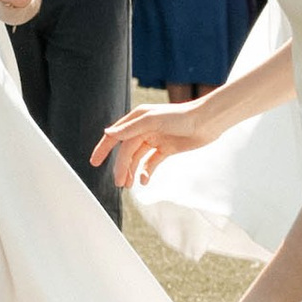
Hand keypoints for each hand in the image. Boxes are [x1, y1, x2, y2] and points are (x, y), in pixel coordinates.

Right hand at [96, 94, 211, 191]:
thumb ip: (130, 129)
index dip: (103, 148)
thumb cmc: (181, 116)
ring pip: (138, 158)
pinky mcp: (166, 149)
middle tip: (119, 183)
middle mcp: (144, 129)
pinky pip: (151, 162)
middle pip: (127, 151)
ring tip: (128, 185)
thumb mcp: (153, 121)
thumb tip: (108, 134)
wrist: (207, 122)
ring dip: (132, 171)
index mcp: (137, 119)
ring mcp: (155, 139)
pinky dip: (146, 172)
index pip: (116, 136)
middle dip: (121, 167)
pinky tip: (144, 181)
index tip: (94, 162)